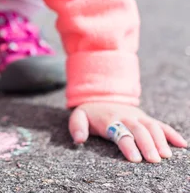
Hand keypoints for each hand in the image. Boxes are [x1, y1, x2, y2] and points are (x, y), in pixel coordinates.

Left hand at [69, 102, 187, 162]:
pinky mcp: (146, 118)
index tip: (135, 158)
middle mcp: (126, 118)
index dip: (128, 145)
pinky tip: (182, 144)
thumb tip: (79, 139)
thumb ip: (77, 127)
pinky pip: (161, 124)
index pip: (120, 133)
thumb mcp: (78, 116)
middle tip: (153, 160)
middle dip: (147, 145)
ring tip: (166, 156)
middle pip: (139, 131)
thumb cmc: (90, 113)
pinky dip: (172, 133)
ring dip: (161, 140)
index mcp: (110, 120)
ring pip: (152, 127)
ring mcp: (138, 117)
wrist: (101, 96)